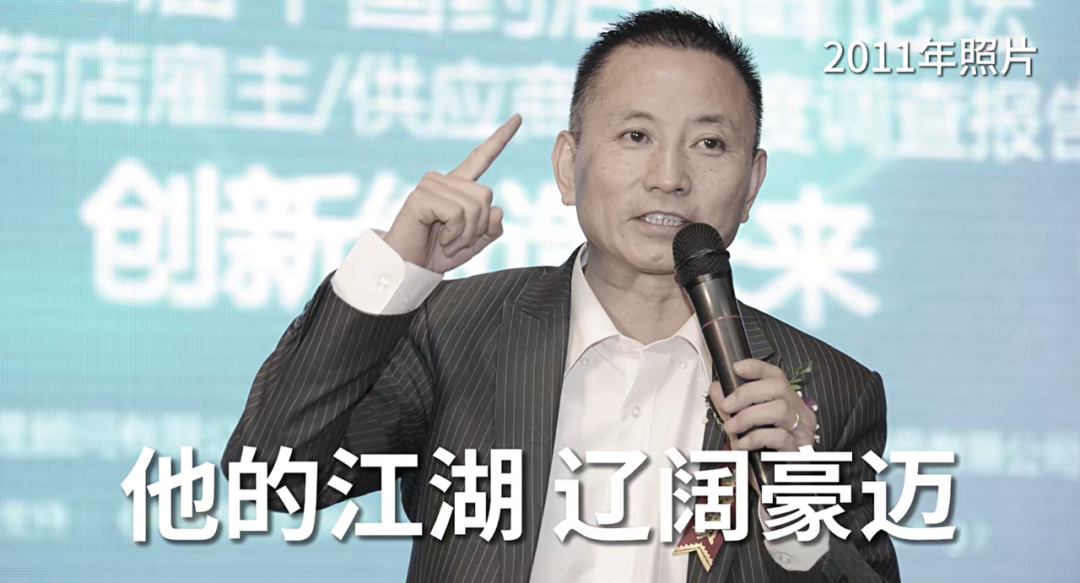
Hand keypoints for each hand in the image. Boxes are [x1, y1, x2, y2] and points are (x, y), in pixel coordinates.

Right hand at [383, 114, 520, 273]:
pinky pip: (458, 213)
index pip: (482, 157)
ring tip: (446, 241)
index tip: (518, 117)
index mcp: (458, 186)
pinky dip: (454, 234)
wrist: (408, 269)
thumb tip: (498, 210)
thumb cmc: (436, 254)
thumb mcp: (474, 243)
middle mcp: (443, 179)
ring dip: (465, 234)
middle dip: (478, 227)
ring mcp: (431, 184)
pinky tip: (439, 239)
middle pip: (486, 195)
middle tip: (455, 240)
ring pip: (475, 206)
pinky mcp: (421, 196)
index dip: (500, 138)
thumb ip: (491, 228)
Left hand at [708, 359, 816, 452]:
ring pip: (780, 409)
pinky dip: (755, 437)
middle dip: (747, 393)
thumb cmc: (761, 453)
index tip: (736, 368)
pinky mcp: (799, 451)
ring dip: (748, 416)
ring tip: (731, 428)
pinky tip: (742, 444)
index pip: (777, 376)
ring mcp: (802, 431)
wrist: (774, 485)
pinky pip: (778, 436)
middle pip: (779, 387)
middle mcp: (799, 413)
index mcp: (788, 402)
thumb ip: (730, 407)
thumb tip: (716, 389)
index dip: (757, 368)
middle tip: (727, 406)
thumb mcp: (742, 426)